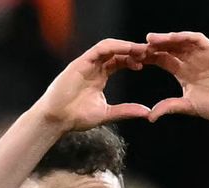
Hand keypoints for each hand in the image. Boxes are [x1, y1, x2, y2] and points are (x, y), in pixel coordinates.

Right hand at [33, 38, 151, 131]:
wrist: (57, 119)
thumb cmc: (77, 117)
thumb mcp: (108, 113)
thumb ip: (126, 111)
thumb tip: (147, 112)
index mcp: (100, 77)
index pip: (120, 62)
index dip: (134, 60)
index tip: (150, 62)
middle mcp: (94, 67)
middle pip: (116, 52)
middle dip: (133, 51)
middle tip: (151, 52)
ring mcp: (87, 63)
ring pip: (109, 47)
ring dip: (126, 46)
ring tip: (141, 50)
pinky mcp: (80, 62)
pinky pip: (99, 49)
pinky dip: (114, 47)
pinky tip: (127, 49)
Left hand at [141, 32, 208, 123]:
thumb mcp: (187, 106)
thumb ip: (169, 106)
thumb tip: (149, 117)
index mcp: (183, 73)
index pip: (163, 60)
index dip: (149, 58)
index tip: (135, 59)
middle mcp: (191, 61)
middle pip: (168, 48)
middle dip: (154, 47)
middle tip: (137, 47)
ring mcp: (202, 55)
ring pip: (180, 42)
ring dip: (165, 39)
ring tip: (150, 40)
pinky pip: (196, 39)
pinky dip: (183, 37)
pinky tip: (171, 39)